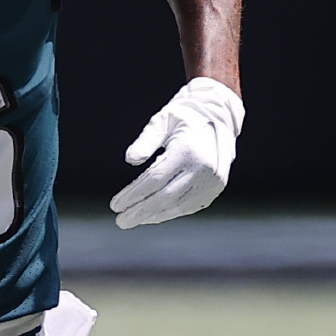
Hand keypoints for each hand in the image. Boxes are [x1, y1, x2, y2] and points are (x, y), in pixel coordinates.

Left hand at [110, 77, 242, 228]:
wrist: (219, 115)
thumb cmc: (185, 117)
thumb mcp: (162, 120)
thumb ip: (146, 140)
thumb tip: (131, 159)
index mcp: (187, 150)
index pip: (154, 179)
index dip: (133, 195)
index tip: (115, 205)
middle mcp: (203, 168)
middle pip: (165, 198)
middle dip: (140, 212)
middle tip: (121, 220)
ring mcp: (212, 180)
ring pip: (178, 206)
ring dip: (154, 215)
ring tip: (135, 218)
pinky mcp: (216, 187)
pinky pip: (190, 206)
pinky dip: (170, 212)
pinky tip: (155, 214)